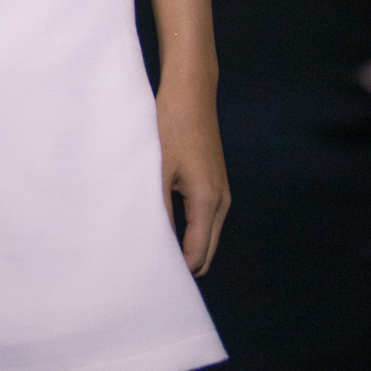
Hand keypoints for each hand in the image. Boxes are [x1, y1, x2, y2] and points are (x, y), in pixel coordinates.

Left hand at [156, 84, 229, 276]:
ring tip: (152, 249)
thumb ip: (157, 210)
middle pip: (206, 252)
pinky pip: (205, 219)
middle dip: (184, 265)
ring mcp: (221, 192)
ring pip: (206, 236)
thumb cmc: (170, 127)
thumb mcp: (157, 171)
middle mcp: (221, 201)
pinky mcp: (215, 182)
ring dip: (186, 247)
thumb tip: (150, 244)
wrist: (190, 93)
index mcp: (208, 201)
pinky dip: (190, 230)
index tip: (151, 277)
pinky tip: (164, 226)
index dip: (176, 271)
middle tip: (149, 269)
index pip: (197, 255)